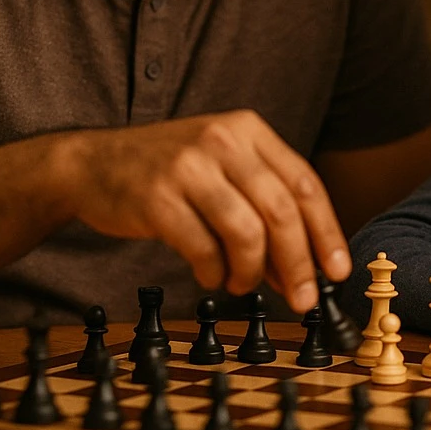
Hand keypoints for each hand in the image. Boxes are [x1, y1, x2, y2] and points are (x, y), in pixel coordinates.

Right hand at [56, 110, 350, 311]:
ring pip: (246, 232)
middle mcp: (223, 141)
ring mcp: (188, 166)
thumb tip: (305, 269)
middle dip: (298, 263)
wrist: (92, 163)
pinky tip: (211, 275)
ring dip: (252, 272)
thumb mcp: (224, 168)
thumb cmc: (170, 172)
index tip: (337, 270)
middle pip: (280, 210)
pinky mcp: (157, 197)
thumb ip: (264, 207)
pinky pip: (203, 248)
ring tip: (242, 283)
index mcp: (248, 130)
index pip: (303, 182)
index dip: (326, 231)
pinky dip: (214, 272)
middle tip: (304, 300)